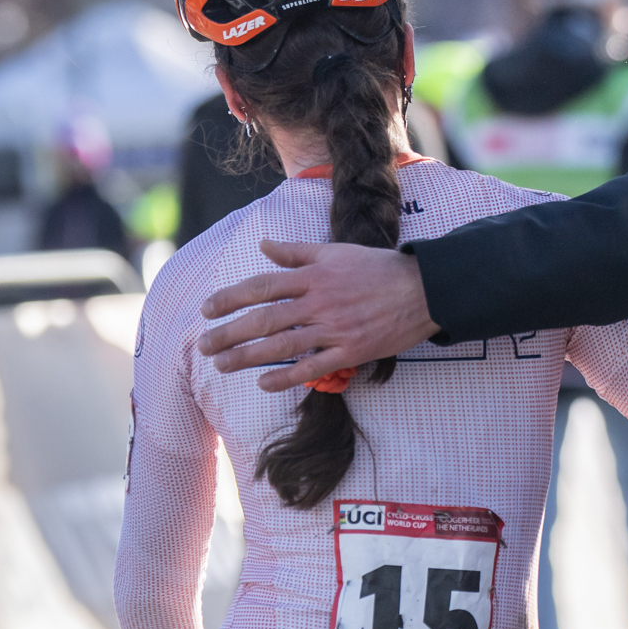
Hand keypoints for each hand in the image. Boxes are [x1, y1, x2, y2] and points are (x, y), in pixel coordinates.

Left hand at [197, 241, 440, 390]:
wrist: (423, 289)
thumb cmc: (378, 268)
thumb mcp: (336, 251)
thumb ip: (297, 252)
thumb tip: (264, 246)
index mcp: (314, 275)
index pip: (262, 286)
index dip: (230, 298)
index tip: (207, 309)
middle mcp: (319, 302)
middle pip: (264, 319)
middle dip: (229, 333)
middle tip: (204, 345)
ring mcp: (335, 329)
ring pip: (283, 346)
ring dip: (248, 356)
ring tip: (222, 365)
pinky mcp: (351, 351)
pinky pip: (313, 367)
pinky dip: (286, 376)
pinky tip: (263, 382)